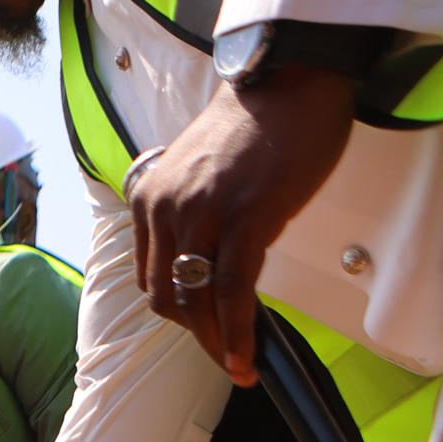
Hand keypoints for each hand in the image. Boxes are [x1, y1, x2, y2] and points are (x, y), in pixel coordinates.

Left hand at [130, 70, 357, 384]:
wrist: (293, 75)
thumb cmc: (260, 123)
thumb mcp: (203, 173)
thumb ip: (196, 215)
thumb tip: (214, 263)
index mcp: (149, 197)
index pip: (151, 274)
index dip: (178, 309)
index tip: (204, 328)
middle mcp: (164, 208)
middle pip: (167, 295)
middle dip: (195, 333)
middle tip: (224, 356)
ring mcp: (202, 214)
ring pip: (197, 299)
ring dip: (216, 341)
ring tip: (239, 367)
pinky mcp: (245, 218)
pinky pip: (233, 290)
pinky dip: (238, 330)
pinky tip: (247, 355)